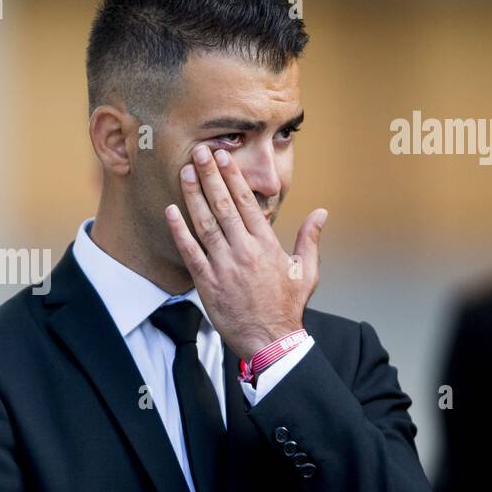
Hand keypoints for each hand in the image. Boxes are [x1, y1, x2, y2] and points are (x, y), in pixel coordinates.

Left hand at [164, 145, 326, 361]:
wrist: (270, 340)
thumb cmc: (287, 306)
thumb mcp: (305, 271)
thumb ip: (309, 239)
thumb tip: (321, 213)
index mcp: (266, 244)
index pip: (246, 202)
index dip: (232, 177)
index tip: (223, 156)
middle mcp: (244, 250)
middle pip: (223, 205)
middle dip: (210, 175)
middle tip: (199, 152)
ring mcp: (224, 265)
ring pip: (205, 223)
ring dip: (193, 195)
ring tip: (184, 171)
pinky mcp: (207, 281)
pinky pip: (190, 251)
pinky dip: (179, 230)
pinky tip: (170, 211)